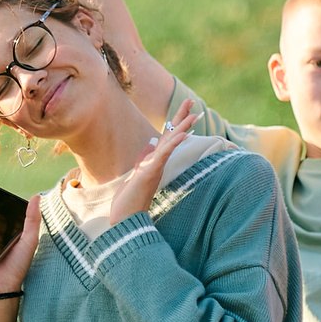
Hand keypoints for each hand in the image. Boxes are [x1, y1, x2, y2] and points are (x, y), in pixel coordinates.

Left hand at [88, 100, 196, 234]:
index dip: (176, 123)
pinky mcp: (149, 173)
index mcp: (155, 162)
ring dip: (183, 127)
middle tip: (193, 101)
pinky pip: (164, 155)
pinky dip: (174, 144)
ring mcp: (156, 168)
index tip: (186, 109)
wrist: (125, 220)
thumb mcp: (136, 176)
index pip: (168, 138)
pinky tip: (182, 134)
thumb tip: (151, 147)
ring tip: (195, 114)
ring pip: (172, 143)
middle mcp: (158, 163)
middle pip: (173, 136)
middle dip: (182, 118)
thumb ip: (144, 162)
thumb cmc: (128, 201)